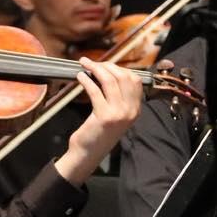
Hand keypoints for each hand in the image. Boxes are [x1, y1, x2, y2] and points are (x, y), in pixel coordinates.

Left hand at [54, 58, 144, 184]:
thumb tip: (107, 72)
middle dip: (107, 65)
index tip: (105, 65)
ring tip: (85, 64)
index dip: (119, 68)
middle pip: (123, 77)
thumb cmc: (98, 132)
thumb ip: (117, 97)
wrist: (88, 153)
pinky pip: (95, 91)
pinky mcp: (104, 116)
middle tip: (93, 63)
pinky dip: (86, 81)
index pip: (134, 80)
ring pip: (110, 81)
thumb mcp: (115, 115)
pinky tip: (80, 77)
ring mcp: (119, 114)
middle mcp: (131, 111)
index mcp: (136, 109)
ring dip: (95, 68)